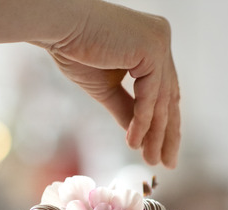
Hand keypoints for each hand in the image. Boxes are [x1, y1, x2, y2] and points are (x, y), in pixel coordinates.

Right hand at [40, 1, 180, 167]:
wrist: (58, 28)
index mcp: (152, 44)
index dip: (163, 123)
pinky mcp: (152, 49)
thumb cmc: (74, 49)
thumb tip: (140, 137)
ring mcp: (159, 42)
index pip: (163, 89)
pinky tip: (135, 143)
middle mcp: (161, 39)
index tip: (161, 151)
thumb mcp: (106, 88)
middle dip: (167, 133)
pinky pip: (151, 95)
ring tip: (150, 159)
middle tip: (166, 163)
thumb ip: (126, 109)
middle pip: (169, 95)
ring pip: (162, 99)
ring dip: (155, 134)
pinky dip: (144, 121)